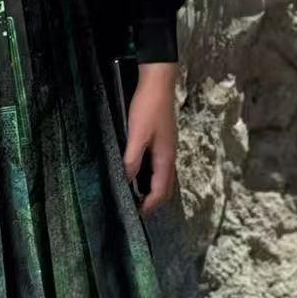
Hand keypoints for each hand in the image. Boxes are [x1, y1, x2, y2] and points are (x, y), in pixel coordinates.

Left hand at [123, 60, 176, 212]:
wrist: (158, 82)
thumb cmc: (147, 108)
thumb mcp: (136, 134)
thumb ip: (132, 159)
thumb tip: (127, 181)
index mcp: (165, 158)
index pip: (160, 191)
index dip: (149, 205)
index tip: (136, 214)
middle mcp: (170, 156)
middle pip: (166, 187)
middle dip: (154, 201)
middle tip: (138, 209)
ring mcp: (168, 147)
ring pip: (164, 177)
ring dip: (153, 189)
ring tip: (137, 195)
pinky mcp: (163, 140)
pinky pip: (160, 166)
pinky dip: (152, 176)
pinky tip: (139, 172)